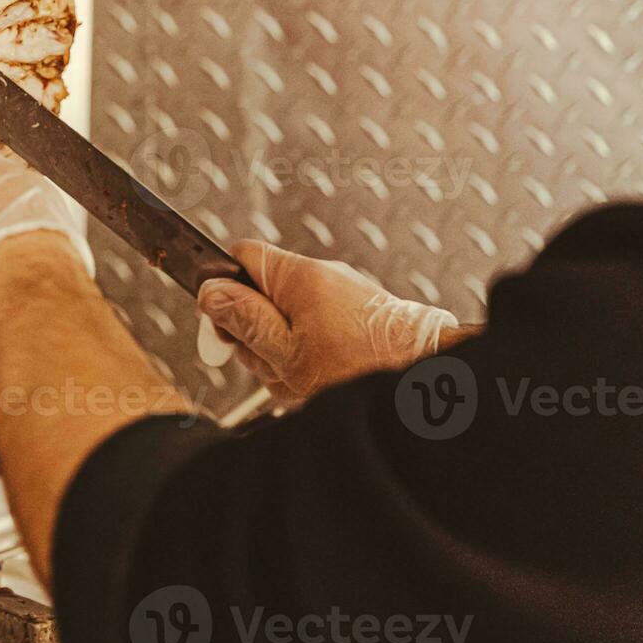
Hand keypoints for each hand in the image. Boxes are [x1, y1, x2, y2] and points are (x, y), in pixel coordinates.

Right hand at [197, 241, 463, 405]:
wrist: (431, 385)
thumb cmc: (363, 369)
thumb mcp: (286, 354)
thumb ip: (244, 321)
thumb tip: (211, 293)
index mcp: (299, 276)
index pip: (240, 257)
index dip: (224, 290)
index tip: (227, 327)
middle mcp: (322, 278)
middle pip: (261, 297)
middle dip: (257, 337)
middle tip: (273, 365)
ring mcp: (343, 298)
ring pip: (288, 324)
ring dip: (284, 357)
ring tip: (306, 381)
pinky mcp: (359, 320)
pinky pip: (317, 336)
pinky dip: (312, 362)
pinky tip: (325, 383)